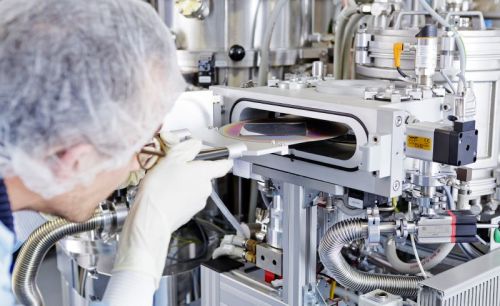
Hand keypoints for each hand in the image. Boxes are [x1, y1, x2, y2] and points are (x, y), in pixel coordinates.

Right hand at [112, 137, 232, 286]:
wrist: (152, 217)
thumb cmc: (161, 188)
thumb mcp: (171, 159)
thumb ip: (186, 149)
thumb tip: (195, 143)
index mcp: (205, 173)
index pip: (223, 165)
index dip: (223, 160)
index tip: (223, 158)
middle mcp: (206, 188)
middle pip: (204, 175)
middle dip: (192, 171)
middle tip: (176, 167)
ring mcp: (198, 202)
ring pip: (195, 187)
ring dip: (185, 183)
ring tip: (167, 182)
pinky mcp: (189, 213)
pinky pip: (187, 199)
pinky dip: (179, 195)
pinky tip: (166, 194)